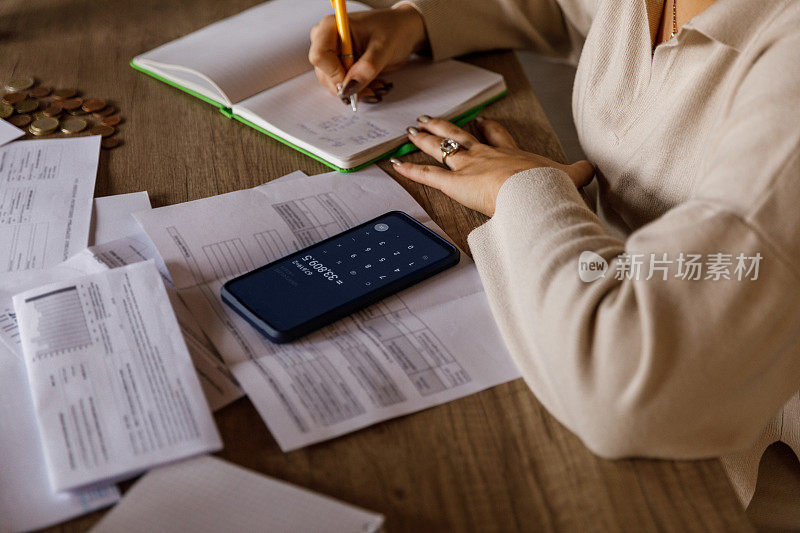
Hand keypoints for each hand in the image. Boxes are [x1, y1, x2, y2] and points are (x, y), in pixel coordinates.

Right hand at [309, 6, 426, 100]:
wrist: (403, 32)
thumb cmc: (393, 29)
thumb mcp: (383, 47)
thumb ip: (366, 68)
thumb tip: (349, 88)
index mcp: (331, 27)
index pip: (320, 56)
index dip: (334, 74)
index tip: (352, 84)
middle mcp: (327, 41)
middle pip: (325, 74)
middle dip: (349, 87)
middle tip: (374, 89)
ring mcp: (333, 56)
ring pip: (334, 84)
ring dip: (357, 91)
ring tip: (379, 85)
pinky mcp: (341, 68)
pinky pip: (344, 87)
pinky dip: (360, 90)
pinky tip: (375, 84)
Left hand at [391, 117, 594, 215]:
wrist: (537, 193)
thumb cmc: (550, 188)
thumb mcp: (572, 178)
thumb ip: (579, 172)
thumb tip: (592, 169)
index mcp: (511, 155)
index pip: (497, 138)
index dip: (488, 130)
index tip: (483, 123)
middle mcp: (485, 156)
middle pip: (460, 136)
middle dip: (444, 127)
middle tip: (431, 119)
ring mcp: (468, 168)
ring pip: (440, 148)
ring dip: (423, 140)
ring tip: (410, 130)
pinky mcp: (454, 184)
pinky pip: (427, 175)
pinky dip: (410, 170)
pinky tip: (394, 164)